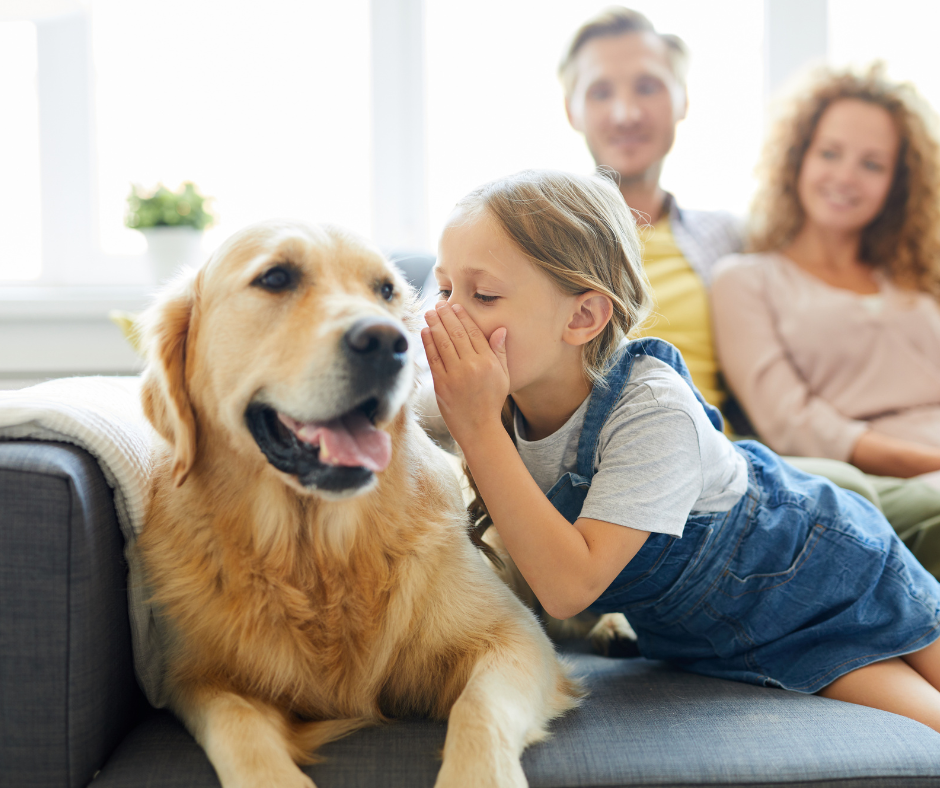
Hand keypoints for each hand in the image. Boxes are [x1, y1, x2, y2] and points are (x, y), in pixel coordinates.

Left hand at [421, 302, 508, 447]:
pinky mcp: (442, 385)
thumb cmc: (492, 401)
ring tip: (429, 313)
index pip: (474, 333)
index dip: (463, 318)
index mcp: (488, 362)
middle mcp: (472, 366)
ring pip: (443, 344)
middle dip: (446, 316)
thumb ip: (500, 352)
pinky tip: (425, 332)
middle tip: (438, 304)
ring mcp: (455, 375)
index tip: (455, 306)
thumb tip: (500, 329)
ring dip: (435, 325)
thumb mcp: (503, 376)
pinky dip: (428, 344)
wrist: (479, 428)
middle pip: (456, 335)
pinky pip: (433, 359)